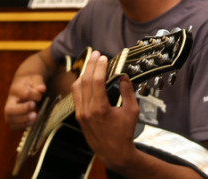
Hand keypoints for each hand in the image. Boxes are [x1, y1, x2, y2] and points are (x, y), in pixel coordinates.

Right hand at [4, 74, 46, 129]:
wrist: (24, 84)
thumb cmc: (31, 82)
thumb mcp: (36, 79)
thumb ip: (39, 83)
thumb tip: (42, 89)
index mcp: (16, 88)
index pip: (24, 94)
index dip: (34, 96)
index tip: (40, 96)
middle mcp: (10, 100)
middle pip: (10, 110)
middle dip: (23, 111)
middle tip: (34, 111)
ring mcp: (10, 109)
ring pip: (10, 119)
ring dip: (23, 121)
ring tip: (35, 118)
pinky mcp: (12, 117)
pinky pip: (13, 126)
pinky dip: (22, 126)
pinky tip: (31, 123)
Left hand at [71, 51, 140, 171]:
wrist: (114, 153)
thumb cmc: (124, 133)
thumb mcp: (131, 111)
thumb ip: (127, 92)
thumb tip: (124, 76)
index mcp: (100, 108)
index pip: (97, 81)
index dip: (100, 67)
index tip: (103, 57)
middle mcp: (87, 110)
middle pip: (85, 81)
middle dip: (90, 65)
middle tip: (95, 54)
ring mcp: (81, 114)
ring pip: (77, 87)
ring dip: (84, 73)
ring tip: (91, 64)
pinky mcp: (79, 116)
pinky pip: (76, 96)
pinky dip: (80, 84)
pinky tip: (87, 78)